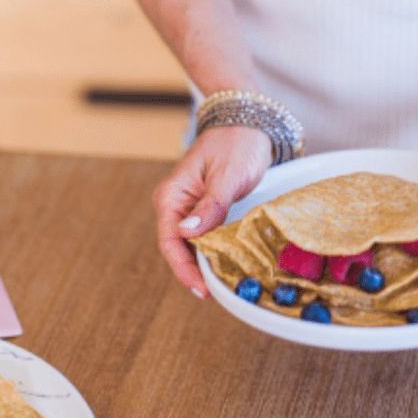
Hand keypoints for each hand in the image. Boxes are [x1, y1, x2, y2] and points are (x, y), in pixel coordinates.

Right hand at [153, 126, 271, 296]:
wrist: (247, 124)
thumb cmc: (237, 144)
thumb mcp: (228, 175)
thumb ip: (211, 205)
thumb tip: (188, 233)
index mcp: (172, 196)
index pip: (170, 241)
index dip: (184, 269)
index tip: (202, 289)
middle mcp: (175, 205)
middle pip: (178, 249)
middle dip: (194, 273)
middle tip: (217, 294)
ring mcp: (188, 210)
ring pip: (191, 246)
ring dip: (204, 265)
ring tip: (224, 285)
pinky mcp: (204, 211)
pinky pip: (204, 238)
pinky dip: (214, 253)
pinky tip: (227, 266)